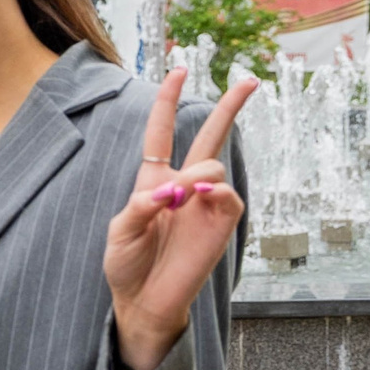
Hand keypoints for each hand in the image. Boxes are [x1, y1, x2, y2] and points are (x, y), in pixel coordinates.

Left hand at [105, 69, 256, 369]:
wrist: (145, 300)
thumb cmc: (126, 264)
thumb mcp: (119, 231)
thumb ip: (139, 205)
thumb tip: (173, 189)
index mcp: (152, 179)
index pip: (160, 131)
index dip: (167, 101)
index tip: (178, 69)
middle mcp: (182, 185)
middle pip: (209, 135)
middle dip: (229, 107)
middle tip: (250, 80)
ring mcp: (205, 203)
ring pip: (214, 164)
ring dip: (197, 173)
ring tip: (179, 198)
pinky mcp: (221, 223)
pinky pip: (228, 194)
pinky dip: (215, 191)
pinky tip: (201, 197)